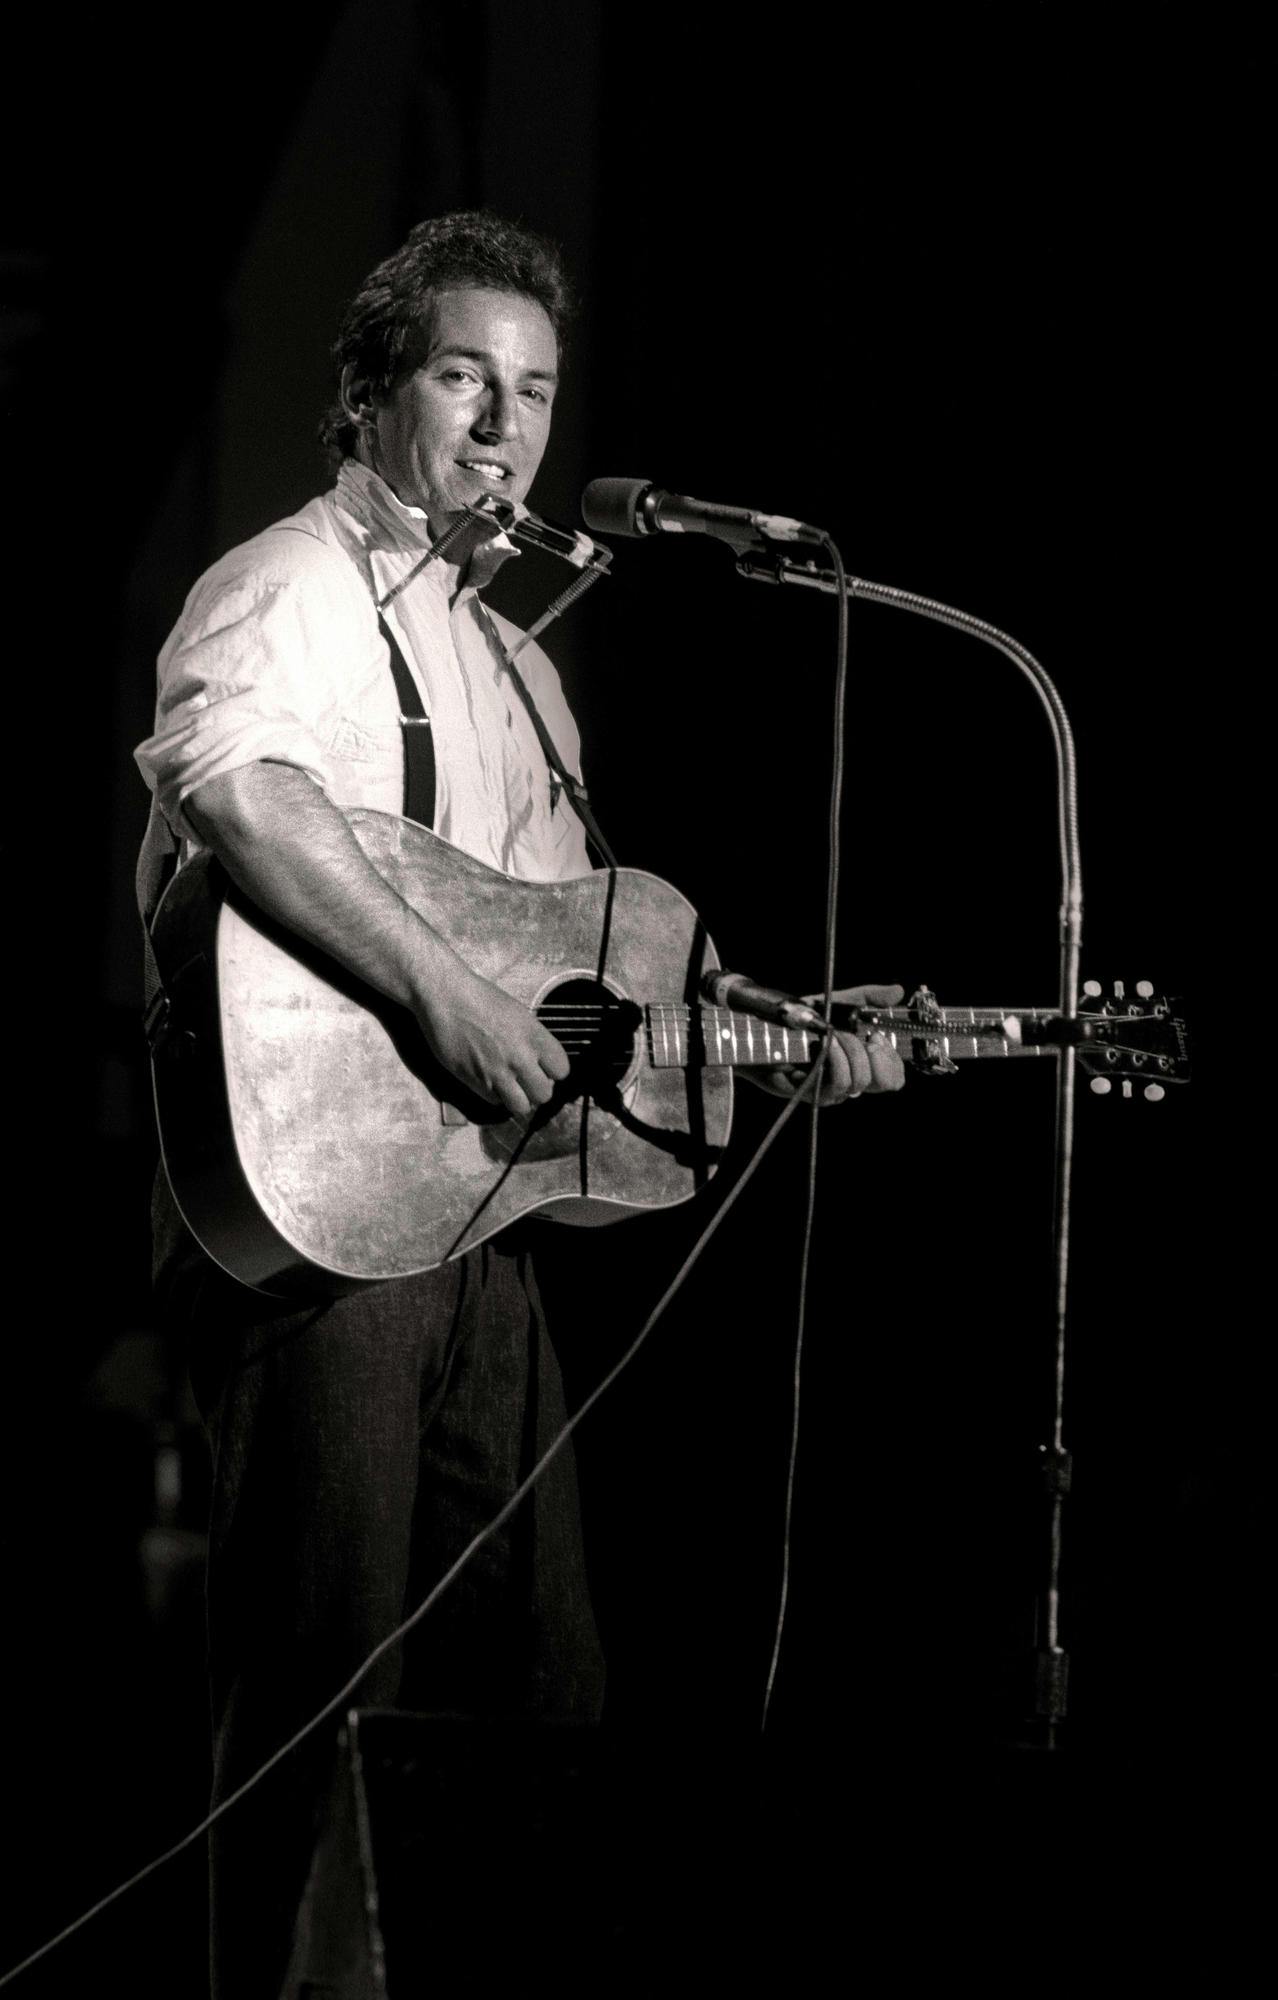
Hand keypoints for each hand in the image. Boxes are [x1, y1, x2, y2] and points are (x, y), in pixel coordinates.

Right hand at [414, 964, 570, 1118]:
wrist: (445, 997)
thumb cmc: (480, 998)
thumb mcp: (518, 1014)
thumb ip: (531, 1040)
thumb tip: (538, 1063)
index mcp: (534, 1036)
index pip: (562, 1070)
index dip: (553, 1072)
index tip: (542, 1069)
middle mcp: (520, 1057)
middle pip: (544, 1094)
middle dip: (536, 1090)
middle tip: (525, 1082)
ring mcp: (498, 1072)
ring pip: (521, 1107)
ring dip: (518, 1100)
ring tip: (510, 1089)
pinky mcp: (476, 1081)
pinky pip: (495, 1101)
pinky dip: (493, 1096)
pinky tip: (487, 1080)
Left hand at [748, 982, 906, 1105]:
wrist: (769, 1027)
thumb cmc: (805, 1019)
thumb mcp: (841, 1003)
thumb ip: (870, 997)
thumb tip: (899, 991)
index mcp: (863, 1063)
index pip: (894, 1077)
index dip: (893, 1059)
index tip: (877, 1036)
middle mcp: (851, 1079)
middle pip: (883, 1083)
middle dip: (876, 1055)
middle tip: (863, 1037)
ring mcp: (832, 1089)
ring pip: (859, 1082)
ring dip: (851, 1052)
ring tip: (834, 1036)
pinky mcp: (814, 1093)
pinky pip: (836, 1084)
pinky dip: (835, 1060)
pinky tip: (825, 1044)